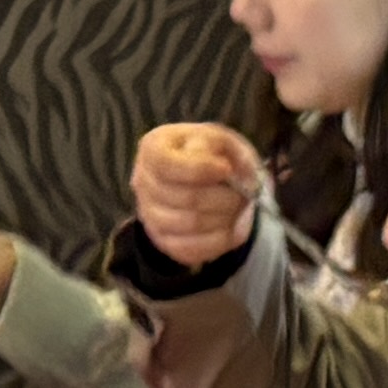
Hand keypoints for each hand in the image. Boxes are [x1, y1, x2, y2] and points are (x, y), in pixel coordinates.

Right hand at [127, 120, 274, 270]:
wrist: (206, 179)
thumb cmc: (212, 154)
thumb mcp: (221, 138)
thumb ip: (223, 147)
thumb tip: (223, 169)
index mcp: (153, 148)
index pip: (167, 164)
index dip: (200, 169)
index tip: (226, 169)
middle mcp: (143, 182)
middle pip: (184, 197)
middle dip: (224, 197)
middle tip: (243, 194)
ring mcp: (149, 214)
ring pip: (189, 224)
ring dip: (224, 218)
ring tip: (238, 209)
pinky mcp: (162, 241)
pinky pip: (190, 249)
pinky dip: (218, 240)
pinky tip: (230, 227)